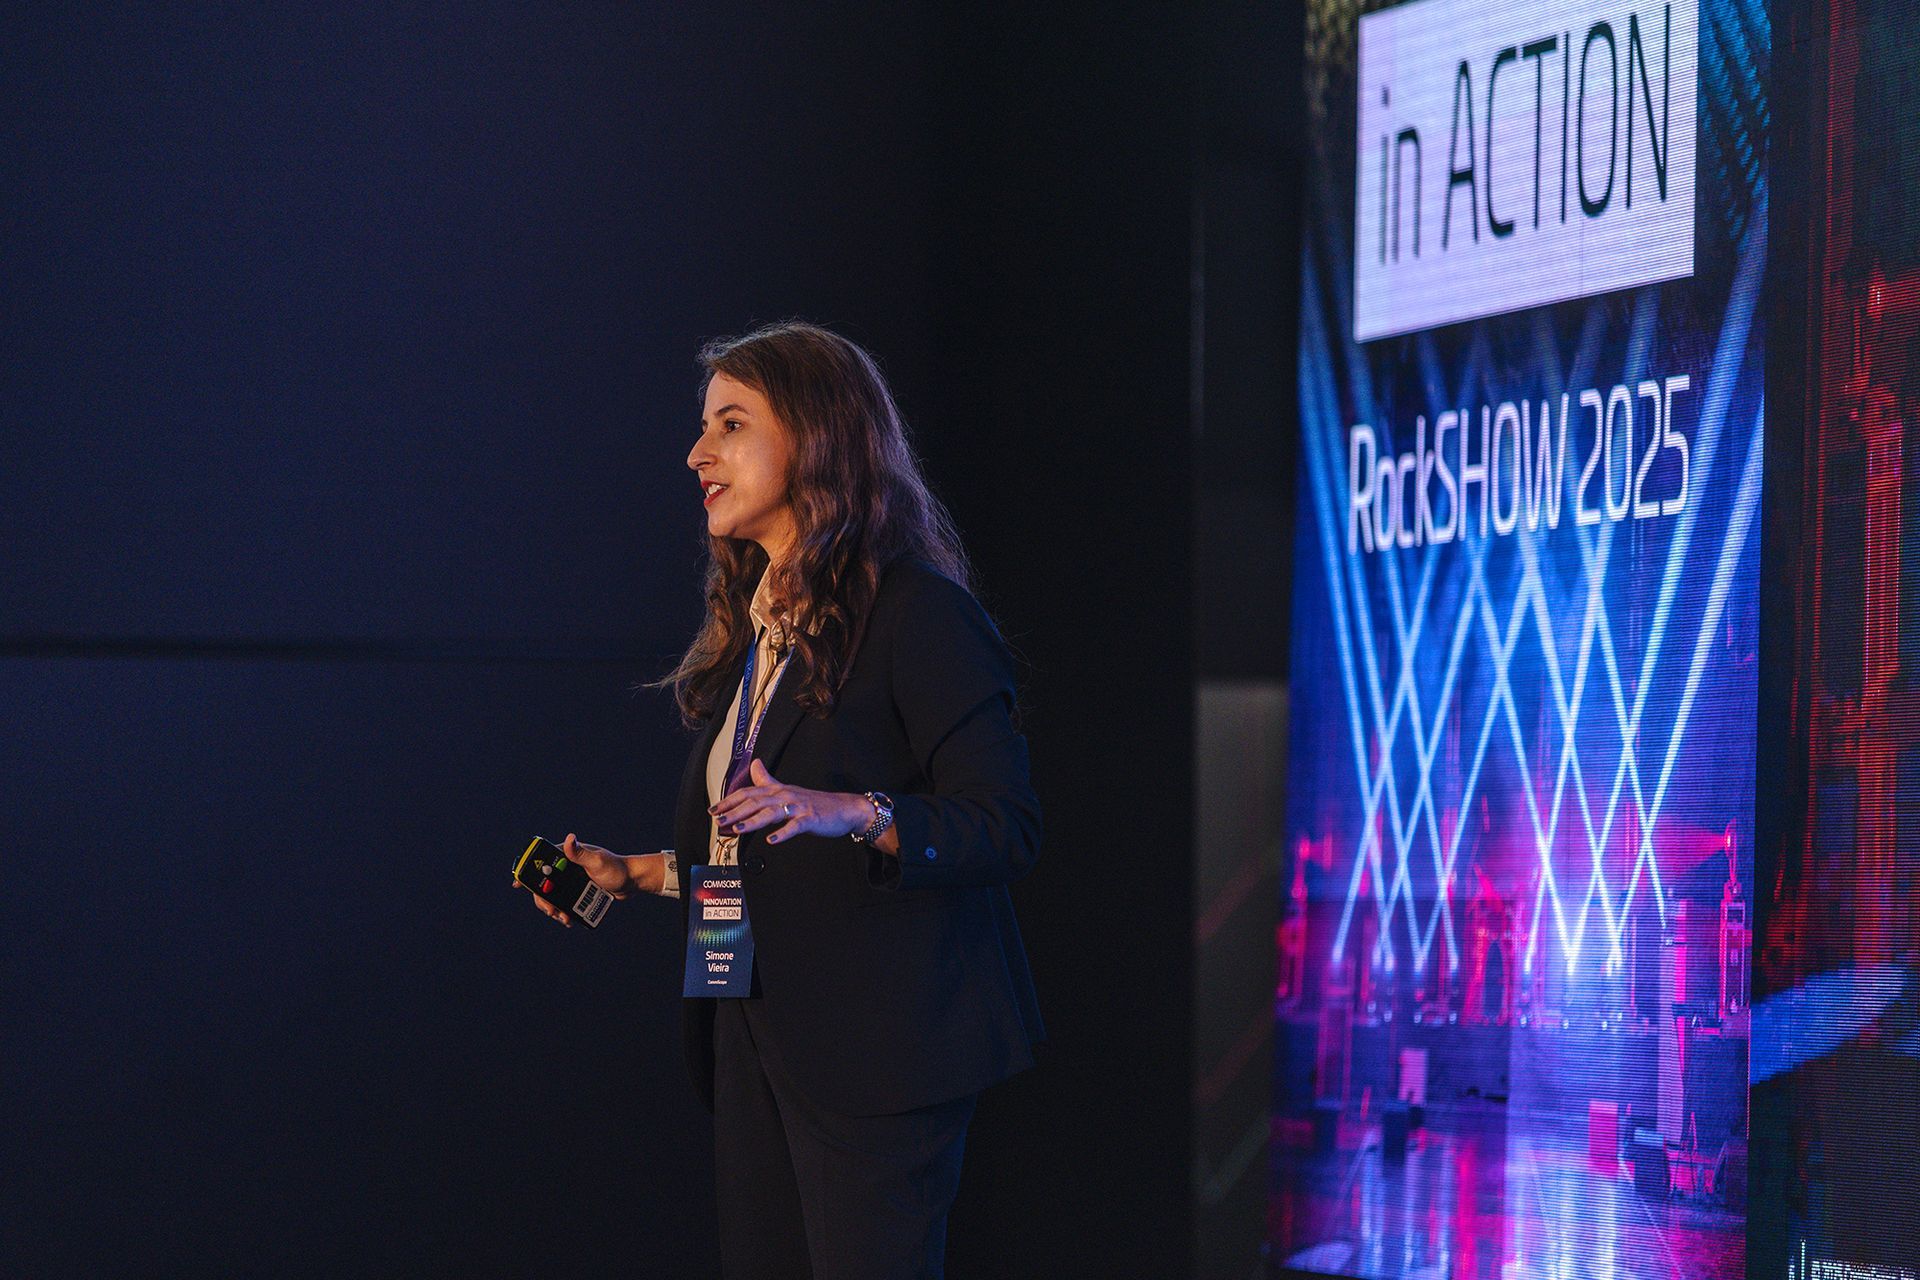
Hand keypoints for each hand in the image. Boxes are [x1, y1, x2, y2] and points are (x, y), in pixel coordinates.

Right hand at [516, 833, 632, 927]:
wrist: (631, 882)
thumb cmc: (617, 868)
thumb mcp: (598, 861)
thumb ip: (581, 854)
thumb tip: (570, 839)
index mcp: (568, 856)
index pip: (542, 862)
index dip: (528, 872)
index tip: (518, 884)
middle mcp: (567, 867)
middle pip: (544, 884)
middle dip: (543, 899)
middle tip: (551, 911)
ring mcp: (572, 880)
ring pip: (553, 896)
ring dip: (553, 908)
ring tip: (562, 918)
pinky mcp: (578, 892)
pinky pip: (565, 902)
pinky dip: (564, 912)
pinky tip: (568, 919)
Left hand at [711, 759, 872, 845]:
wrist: (843, 808)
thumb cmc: (814, 802)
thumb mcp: (788, 790)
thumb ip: (768, 780)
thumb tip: (755, 764)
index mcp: (777, 790)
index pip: (748, 793)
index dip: (730, 801)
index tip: (713, 810)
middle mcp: (785, 795)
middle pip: (755, 802)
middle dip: (734, 811)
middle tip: (718, 821)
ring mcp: (798, 807)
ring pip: (771, 812)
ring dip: (753, 821)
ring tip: (737, 829)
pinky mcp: (811, 818)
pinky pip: (795, 826)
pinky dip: (783, 833)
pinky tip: (772, 840)